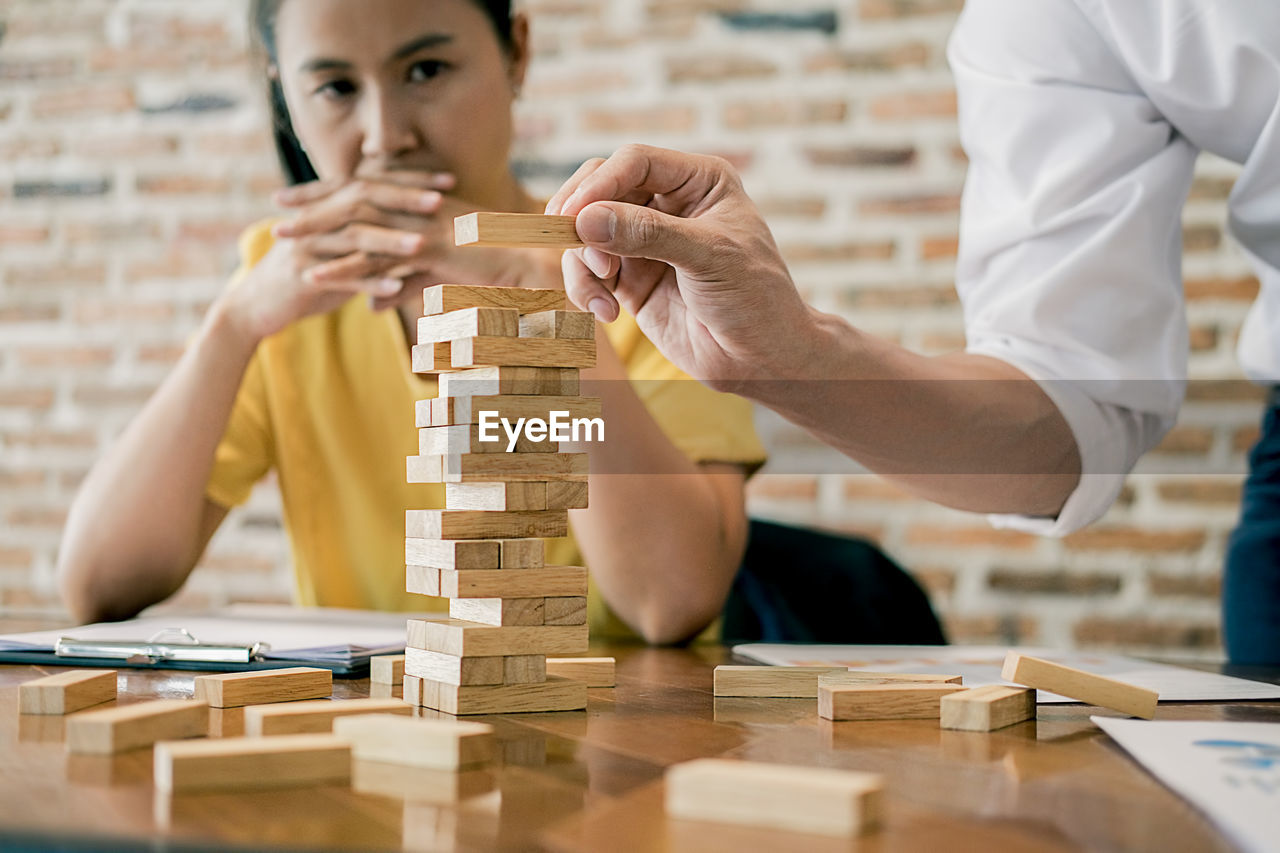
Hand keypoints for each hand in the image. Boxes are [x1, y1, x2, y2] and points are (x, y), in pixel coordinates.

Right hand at [220, 172, 454, 340]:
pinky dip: (369, 284)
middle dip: (404, 199)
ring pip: (354, 238)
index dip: (411, 182)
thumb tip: (414, 231)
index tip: (449, 181)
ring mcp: (308, 247)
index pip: (376, 185)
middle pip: (364, 200)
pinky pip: (340, 279)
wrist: (255, 308)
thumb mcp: (341, 256)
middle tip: (441, 200)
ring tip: (423, 244)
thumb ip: (371, 241)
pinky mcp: (302, 277)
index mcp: (331, 210)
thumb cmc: (306, 281)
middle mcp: (318, 221)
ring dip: (390, 241)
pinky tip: (396, 289)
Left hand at [276, 174, 559, 312]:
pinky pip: (378, 258)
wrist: (535, 266)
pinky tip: (315, 276)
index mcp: (422, 206)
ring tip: (282, 238)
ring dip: (317, 230)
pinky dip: (344, 268)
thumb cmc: (498, 270)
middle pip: (355, 198)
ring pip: (358, 224)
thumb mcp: (436, 281)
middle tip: (279, 205)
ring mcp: (422, 226)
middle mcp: (418, 209)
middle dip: (314, 201)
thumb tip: (371, 302)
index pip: (368, 192)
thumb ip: (400, 287)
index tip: (301, 196)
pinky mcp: (427, 249)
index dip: (332, 193)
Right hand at [546, 144, 812, 386]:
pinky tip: (607, 314)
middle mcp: (668, 204)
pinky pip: (588, 272)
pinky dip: (586, 290)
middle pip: (600, 189)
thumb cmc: (754, 298)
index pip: (636, 162)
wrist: (760, 359)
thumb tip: (585, 219)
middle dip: (581, 217)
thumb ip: (648, 235)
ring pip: (586, 233)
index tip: (576, 214)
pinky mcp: (629, 279)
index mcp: (698, 181)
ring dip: (583, 262)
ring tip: (603, 293)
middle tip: (572, 244)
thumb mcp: (709, 257)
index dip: (601, 183)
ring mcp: (644, 242)